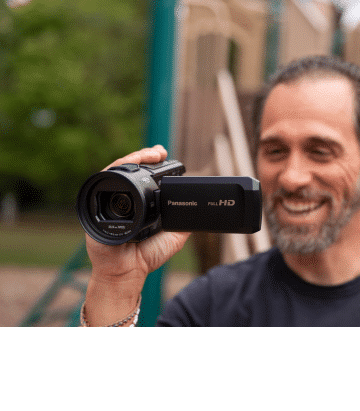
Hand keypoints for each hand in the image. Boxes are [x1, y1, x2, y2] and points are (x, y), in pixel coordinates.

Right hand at [85, 145, 190, 286]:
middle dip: (144, 155)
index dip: (152, 162)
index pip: (144, 176)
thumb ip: (184, 222)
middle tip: (158, 152)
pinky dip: (116, 169)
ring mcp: (108, 200)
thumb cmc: (146, 256)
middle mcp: (123, 199)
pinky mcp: (95, 205)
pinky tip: (129, 164)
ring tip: (148, 154)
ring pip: (117, 170)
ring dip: (132, 158)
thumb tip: (199, 209)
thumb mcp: (174, 237)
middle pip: (130, 168)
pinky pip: (103, 182)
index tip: (164, 154)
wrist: (128, 272)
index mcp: (140, 203)